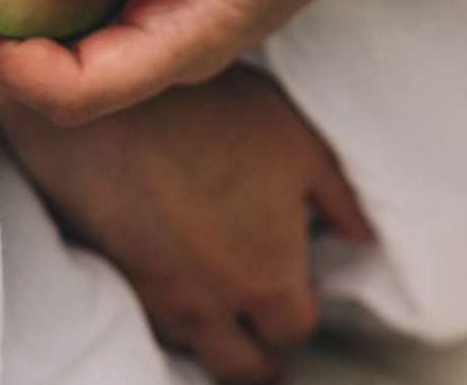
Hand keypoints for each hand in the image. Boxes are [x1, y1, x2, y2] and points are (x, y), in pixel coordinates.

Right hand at [0, 66, 372, 383]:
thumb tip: (361, 235)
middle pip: (243, 367)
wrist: (105, 107)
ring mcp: (156, 297)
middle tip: (263, 329)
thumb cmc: (209, 115)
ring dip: (212, 334)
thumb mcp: (296, 142)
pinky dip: (169, 308)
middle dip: (260, 353)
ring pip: (192, 346)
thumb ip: (339, 196)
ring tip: (220, 299)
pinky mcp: (111, 276)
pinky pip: (149, 316)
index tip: (299, 294)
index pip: (293, 331)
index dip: (300, 314)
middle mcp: (211, 304)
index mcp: (266, 277)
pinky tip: (173, 270)